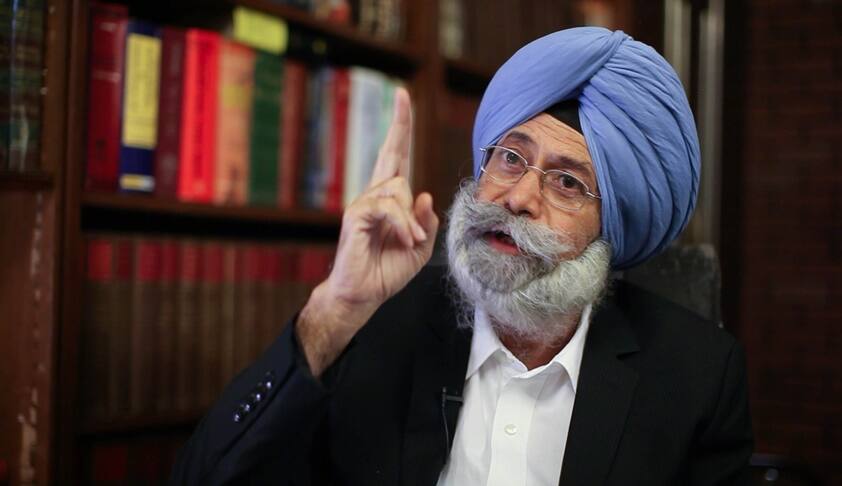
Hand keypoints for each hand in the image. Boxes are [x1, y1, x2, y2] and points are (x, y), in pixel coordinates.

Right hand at [296, 88, 438, 375]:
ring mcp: (363, 203)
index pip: (397, 158)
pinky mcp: (355, 215)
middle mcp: (376, 195)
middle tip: (403, 94)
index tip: (403, 99)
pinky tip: (405, 239)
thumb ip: (426, 223)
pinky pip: (385, 206)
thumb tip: (425, 195)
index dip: (400, 129)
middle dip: (399, 124)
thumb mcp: (420, 248)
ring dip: (410, 218)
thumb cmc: (387, 271)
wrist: (363, 295)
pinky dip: (401, 224)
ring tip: (410, 241)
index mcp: (392, 200)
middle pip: (391, 153)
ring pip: (397, 188)